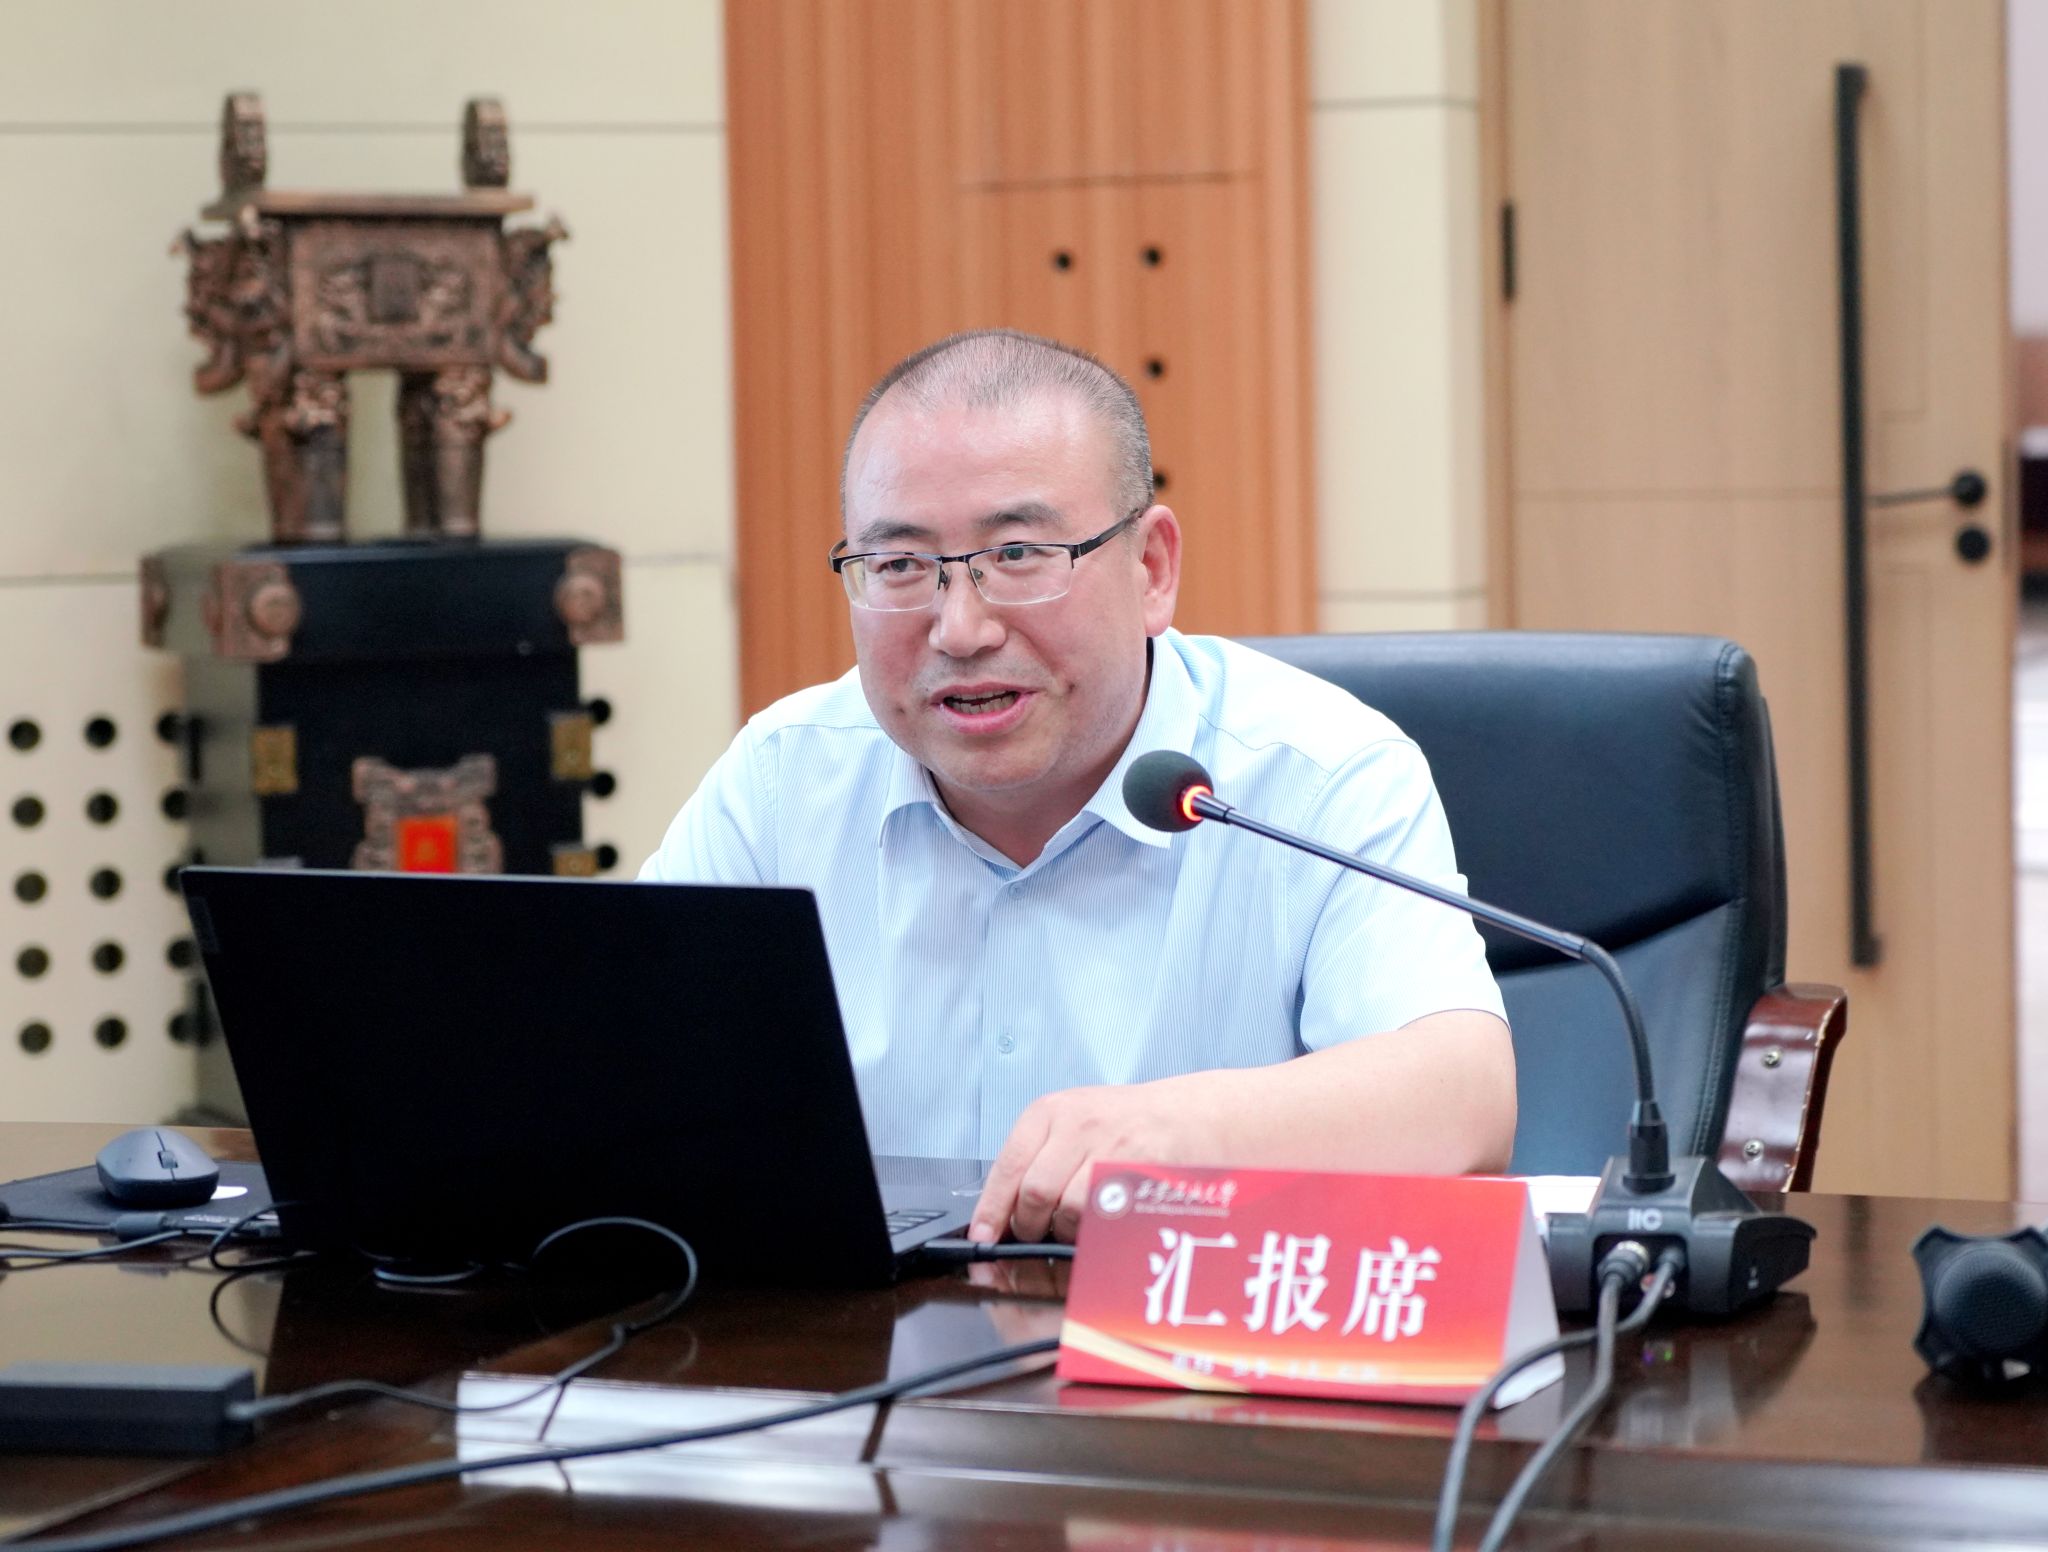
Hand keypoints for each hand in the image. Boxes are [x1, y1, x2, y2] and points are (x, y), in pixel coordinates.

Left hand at [969, 1080, 1216, 1244]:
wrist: (1184, 1114)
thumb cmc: (1121, 1123)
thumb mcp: (1069, 1123)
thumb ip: (1034, 1159)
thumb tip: (999, 1211)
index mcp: (1050, 1112)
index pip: (1008, 1166)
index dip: (992, 1208)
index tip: (983, 1234)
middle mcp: (1077, 1125)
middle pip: (1034, 1193)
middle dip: (1030, 1225)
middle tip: (1036, 1232)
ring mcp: (1109, 1147)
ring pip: (1069, 1210)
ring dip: (1066, 1229)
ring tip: (1075, 1221)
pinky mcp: (1138, 1172)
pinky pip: (1105, 1216)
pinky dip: (1095, 1230)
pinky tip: (1099, 1221)